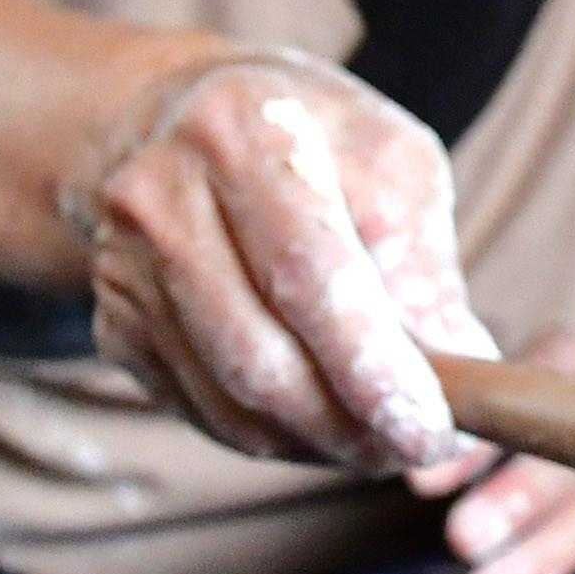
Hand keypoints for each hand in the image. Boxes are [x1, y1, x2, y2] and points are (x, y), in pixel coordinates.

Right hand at [67, 52, 487, 473]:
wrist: (187, 123)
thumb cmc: (316, 140)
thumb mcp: (394, 160)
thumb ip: (423, 257)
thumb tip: (460, 357)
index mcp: (241, 130)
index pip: (306, 272)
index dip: (371, 363)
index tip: (431, 425)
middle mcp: (160, 196)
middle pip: (256, 352)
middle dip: (349, 423)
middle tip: (419, 450)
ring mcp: (122, 266)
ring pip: (227, 396)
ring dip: (317, 441)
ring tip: (385, 446)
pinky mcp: (114, 324)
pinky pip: (200, 409)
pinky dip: (274, 438)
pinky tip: (327, 432)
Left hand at [412, 330, 574, 573]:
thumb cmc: (574, 414)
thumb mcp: (538, 390)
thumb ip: (479, 428)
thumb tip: (414, 473)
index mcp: (568, 373)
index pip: (516, 405)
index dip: (471, 448)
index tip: (423, 483)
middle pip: (562, 461)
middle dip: (514, 499)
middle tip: (464, 538)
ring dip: (545, 556)